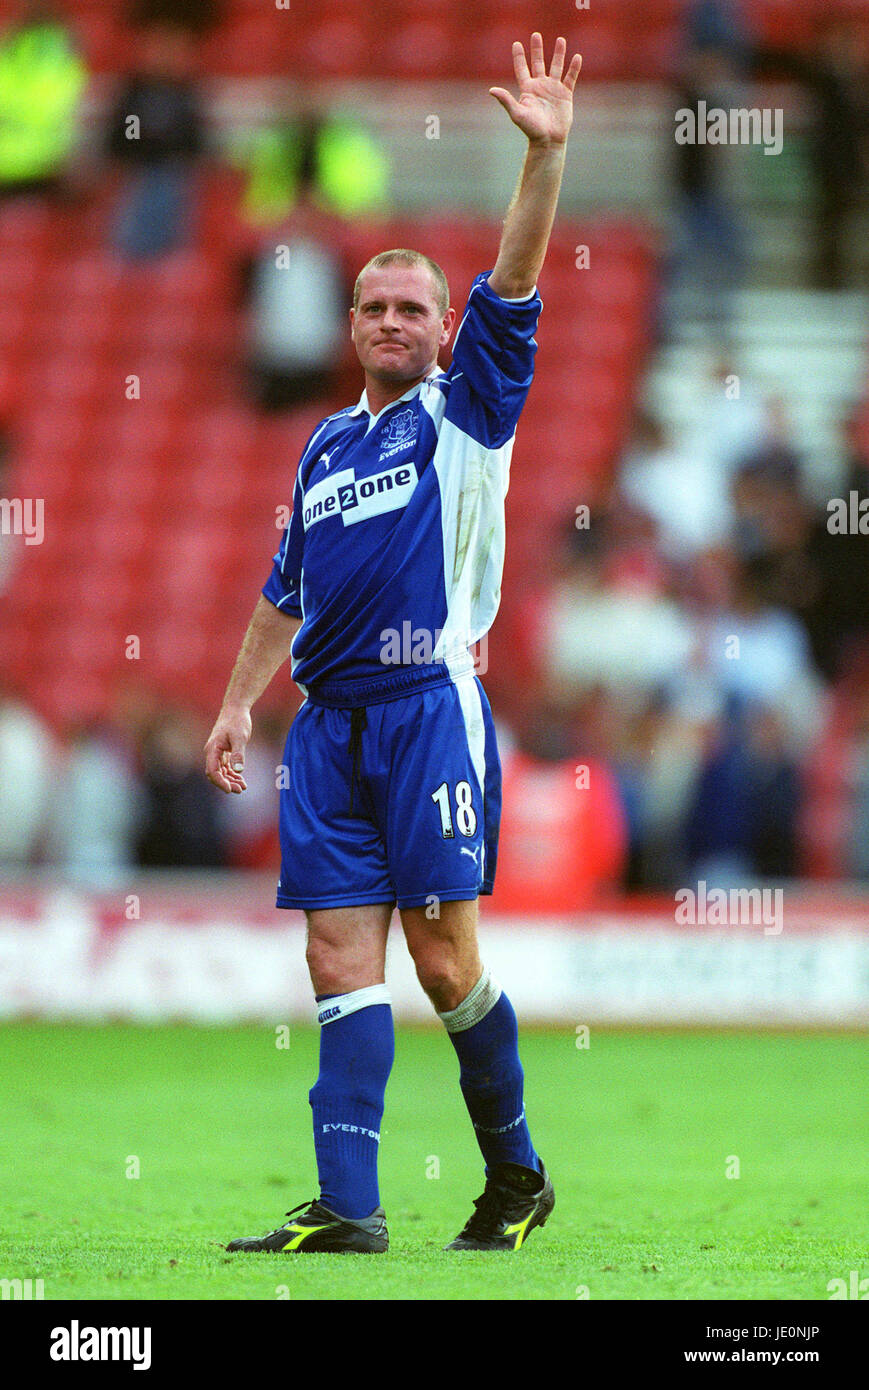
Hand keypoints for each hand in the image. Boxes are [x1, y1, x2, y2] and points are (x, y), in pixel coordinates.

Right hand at [204, 706, 251, 793]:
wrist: (236, 709)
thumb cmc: (237, 721)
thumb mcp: (240, 737)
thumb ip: (238, 754)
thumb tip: (238, 770)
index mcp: (212, 749)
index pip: (212, 771)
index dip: (220, 782)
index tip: (230, 789)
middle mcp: (212, 752)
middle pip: (215, 774)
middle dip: (226, 783)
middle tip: (240, 790)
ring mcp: (217, 752)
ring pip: (221, 772)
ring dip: (231, 780)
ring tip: (243, 787)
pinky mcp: (224, 752)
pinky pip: (226, 767)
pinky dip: (233, 774)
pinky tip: (241, 779)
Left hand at [489, 33, 581, 147]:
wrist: (548, 140)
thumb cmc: (531, 129)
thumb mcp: (517, 113)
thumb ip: (506, 100)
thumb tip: (491, 90)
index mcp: (528, 89)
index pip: (522, 68)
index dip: (519, 56)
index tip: (516, 44)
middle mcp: (540, 86)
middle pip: (538, 63)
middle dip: (537, 49)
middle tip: (536, 35)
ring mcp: (553, 89)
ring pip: (556, 66)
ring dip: (558, 54)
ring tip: (560, 40)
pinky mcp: (565, 94)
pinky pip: (570, 78)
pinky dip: (574, 68)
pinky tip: (576, 57)